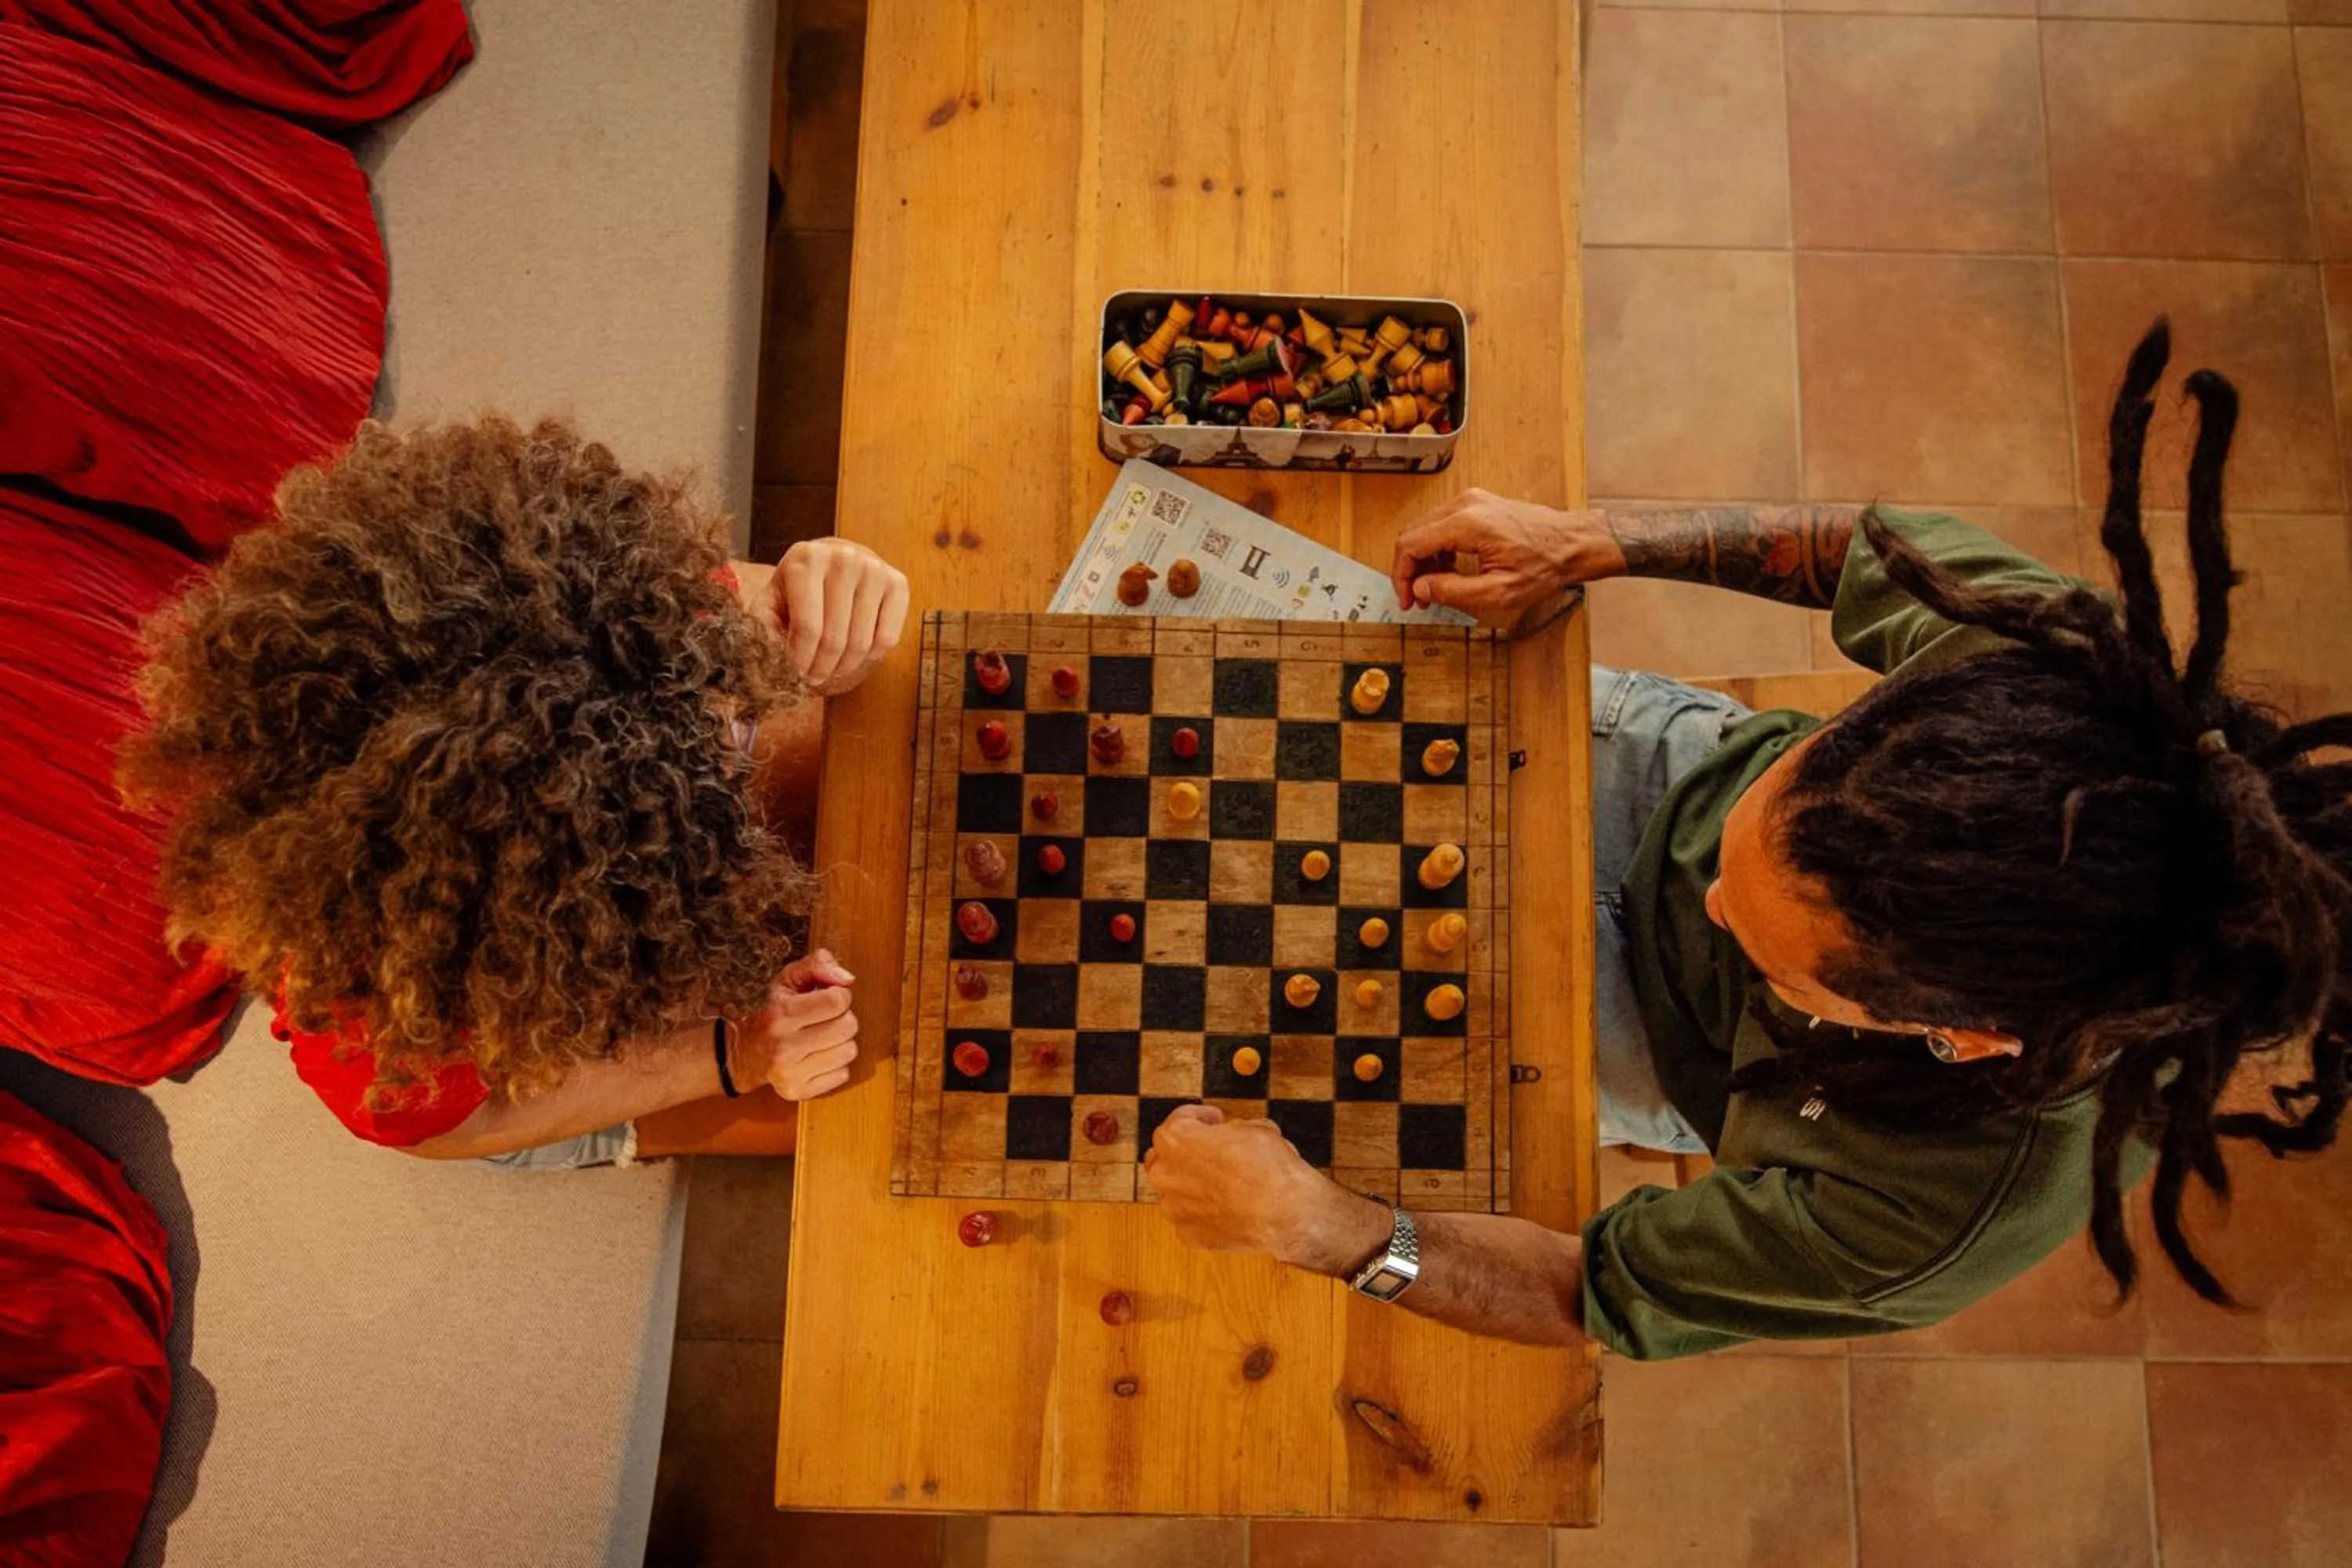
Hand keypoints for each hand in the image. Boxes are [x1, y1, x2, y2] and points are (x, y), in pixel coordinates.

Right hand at [728, 948, 859, 1099]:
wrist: (741, 1053)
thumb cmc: (768, 1011)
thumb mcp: (786, 980)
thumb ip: (817, 965)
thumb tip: (847, 979)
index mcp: (780, 1014)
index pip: (838, 1001)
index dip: (839, 995)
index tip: (828, 998)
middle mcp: (783, 1047)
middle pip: (848, 1026)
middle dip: (842, 1018)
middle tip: (825, 1019)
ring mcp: (790, 1073)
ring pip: (849, 1051)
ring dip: (841, 1041)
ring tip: (822, 1037)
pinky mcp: (797, 1091)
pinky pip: (842, 1075)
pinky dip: (835, 1065)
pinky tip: (818, 1056)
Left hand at [770, 539, 909, 694]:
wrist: (835, 563)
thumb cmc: (800, 589)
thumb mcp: (772, 603)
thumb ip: (764, 630)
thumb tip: (773, 664)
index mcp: (806, 559)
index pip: (807, 626)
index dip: (801, 661)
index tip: (796, 676)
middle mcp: (843, 557)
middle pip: (835, 638)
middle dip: (822, 668)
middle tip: (814, 678)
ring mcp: (874, 568)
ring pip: (862, 642)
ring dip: (844, 667)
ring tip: (832, 668)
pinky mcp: (898, 582)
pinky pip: (887, 638)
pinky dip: (871, 656)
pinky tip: (856, 653)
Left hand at [1143, 1105, 1389, 1270]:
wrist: (1286, 1213)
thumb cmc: (1270, 1168)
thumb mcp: (1257, 1129)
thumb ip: (1235, 1131)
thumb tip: (1239, 1135)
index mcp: (1176, 1139)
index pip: (1180, 1119)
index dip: (1201, 1117)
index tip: (1214, 1120)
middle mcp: (1165, 1173)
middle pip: (1164, 1156)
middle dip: (1185, 1151)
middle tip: (1209, 1150)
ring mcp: (1173, 1207)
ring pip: (1174, 1190)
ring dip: (1192, 1184)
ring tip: (1221, 1184)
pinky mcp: (1186, 1234)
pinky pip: (1190, 1217)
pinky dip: (1203, 1212)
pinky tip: (1227, 1209)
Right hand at [1390, 489, 1621, 622]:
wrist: (1573, 542)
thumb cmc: (1544, 566)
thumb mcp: (1498, 591)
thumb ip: (1453, 591)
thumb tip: (1420, 589)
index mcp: (1466, 523)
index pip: (1411, 544)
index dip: (1401, 576)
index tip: (1407, 600)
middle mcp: (1464, 504)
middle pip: (1413, 533)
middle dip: (1409, 569)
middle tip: (1417, 598)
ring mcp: (1471, 500)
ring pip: (1425, 529)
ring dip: (1423, 559)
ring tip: (1435, 587)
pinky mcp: (1477, 503)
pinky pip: (1442, 524)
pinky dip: (1437, 548)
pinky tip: (1449, 569)